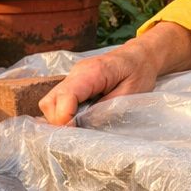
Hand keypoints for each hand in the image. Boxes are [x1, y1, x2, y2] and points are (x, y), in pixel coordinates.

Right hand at [38, 22, 190, 125]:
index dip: (65, 118)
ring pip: (50, 102)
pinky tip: (78, 121)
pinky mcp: (73, 83)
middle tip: (76, 135)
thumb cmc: (139, 72)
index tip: (75, 134)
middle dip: (58, 122)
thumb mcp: (130, 93)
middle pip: (50, 101)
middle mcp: (76, 73)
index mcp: (92, 72)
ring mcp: (72, 77)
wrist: (140, 56)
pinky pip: (58, 101)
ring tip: (77, 129)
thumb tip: (86, 126)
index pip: (66, 96)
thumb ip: (107, 109)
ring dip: (59, 119)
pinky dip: (63, 114)